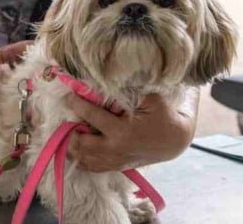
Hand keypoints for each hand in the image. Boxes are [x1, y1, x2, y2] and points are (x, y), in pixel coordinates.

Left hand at [65, 92, 194, 171]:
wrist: (175, 140)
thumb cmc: (163, 116)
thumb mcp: (152, 98)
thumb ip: (132, 87)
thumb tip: (112, 74)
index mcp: (122, 131)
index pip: (91, 116)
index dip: (77, 104)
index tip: (69, 94)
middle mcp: (116, 149)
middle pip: (81, 144)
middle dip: (70, 130)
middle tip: (68, 117)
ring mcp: (115, 160)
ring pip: (84, 158)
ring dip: (74, 146)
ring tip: (70, 131)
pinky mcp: (117, 166)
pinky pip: (93, 167)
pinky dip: (82, 158)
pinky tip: (77, 148)